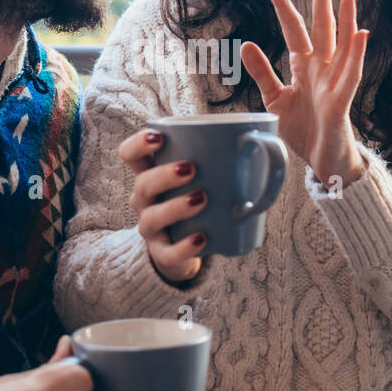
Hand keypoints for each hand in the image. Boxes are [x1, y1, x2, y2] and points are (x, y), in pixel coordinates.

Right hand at [118, 129, 207, 282]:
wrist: (187, 244)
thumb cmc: (197, 196)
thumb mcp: (201, 175)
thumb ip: (222, 156)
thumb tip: (262, 139)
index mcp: (151, 173)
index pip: (130, 155)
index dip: (138, 144)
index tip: (159, 137)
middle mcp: (145, 200)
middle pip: (142, 185)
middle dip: (164, 175)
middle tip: (191, 168)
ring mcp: (152, 228)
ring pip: (151, 218)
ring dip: (174, 207)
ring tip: (201, 198)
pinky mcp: (163, 253)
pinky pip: (167, 254)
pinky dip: (184, 247)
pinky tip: (201, 237)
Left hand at [240, 0, 368, 186]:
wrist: (321, 162)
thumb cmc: (303, 129)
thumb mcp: (274, 99)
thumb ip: (262, 72)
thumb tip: (246, 43)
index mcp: (304, 67)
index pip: (294, 30)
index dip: (285, 7)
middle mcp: (322, 69)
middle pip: (322, 28)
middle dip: (323, 0)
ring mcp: (334, 83)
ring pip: (342, 45)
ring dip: (346, 21)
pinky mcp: (342, 102)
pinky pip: (351, 75)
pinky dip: (356, 55)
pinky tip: (362, 34)